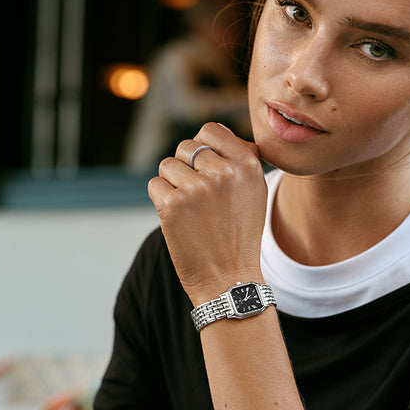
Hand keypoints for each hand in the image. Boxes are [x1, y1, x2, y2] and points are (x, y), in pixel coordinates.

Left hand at [147, 123, 268, 305]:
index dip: (203, 147)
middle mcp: (223, 173)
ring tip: (191, 210)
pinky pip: (155, 185)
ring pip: (167, 165)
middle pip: (186, 147)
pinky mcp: (172, 205)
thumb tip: (218, 130)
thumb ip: (240, 158)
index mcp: (247, 165)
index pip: (211, 130)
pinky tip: (179, 219)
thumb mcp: (254, 192)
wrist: (228, 278)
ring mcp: (196, 188)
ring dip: (173, 184)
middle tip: (201, 199)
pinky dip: (161, 200)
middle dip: (187, 168)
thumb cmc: (239, 235)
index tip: (207, 168)